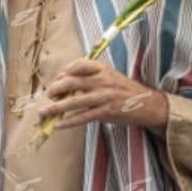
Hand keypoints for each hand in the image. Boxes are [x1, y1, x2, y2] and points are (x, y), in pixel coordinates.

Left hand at [34, 59, 167, 131]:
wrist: (149, 104)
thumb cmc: (125, 90)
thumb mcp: (110, 76)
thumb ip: (91, 77)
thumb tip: (65, 83)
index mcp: (103, 69)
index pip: (79, 65)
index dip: (65, 71)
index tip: (57, 78)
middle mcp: (103, 80)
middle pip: (72, 82)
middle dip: (55, 90)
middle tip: (47, 96)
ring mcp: (104, 96)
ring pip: (74, 102)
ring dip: (55, 108)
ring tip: (43, 113)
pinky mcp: (107, 112)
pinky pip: (83, 117)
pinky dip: (69, 121)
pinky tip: (58, 125)